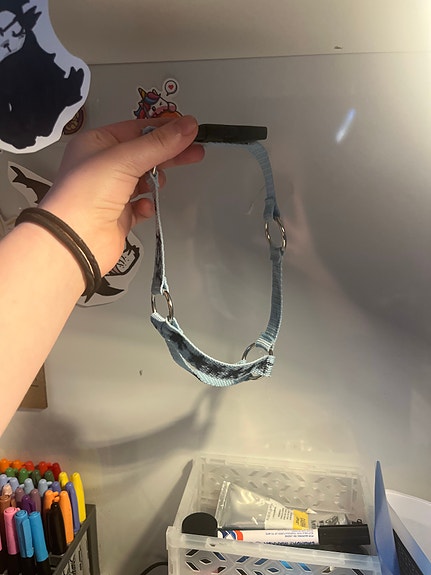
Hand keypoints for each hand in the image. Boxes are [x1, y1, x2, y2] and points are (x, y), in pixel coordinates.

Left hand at [40, 115, 203, 274]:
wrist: (76, 240)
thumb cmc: (86, 194)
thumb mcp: (125, 158)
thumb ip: (159, 143)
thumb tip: (187, 125)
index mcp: (96, 144)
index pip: (136, 129)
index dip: (163, 128)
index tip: (189, 129)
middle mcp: (102, 166)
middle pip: (144, 153)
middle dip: (169, 153)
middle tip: (195, 151)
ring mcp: (110, 192)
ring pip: (144, 180)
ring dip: (154, 181)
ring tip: (157, 184)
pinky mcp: (118, 216)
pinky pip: (141, 206)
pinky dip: (146, 205)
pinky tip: (143, 206)